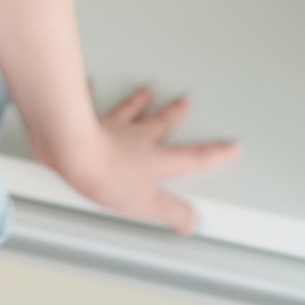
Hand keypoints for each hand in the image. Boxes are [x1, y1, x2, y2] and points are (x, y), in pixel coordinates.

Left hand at [57, 87, 240, 233]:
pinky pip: (90, 102)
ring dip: (141, 100)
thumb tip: (193, 221)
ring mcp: (111, 126)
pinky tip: (92, 82)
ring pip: (131, 110)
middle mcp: (135, 137)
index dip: (215, 153)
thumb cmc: (105, 175)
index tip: (232, 145)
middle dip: (176, 113)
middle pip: (162, 123)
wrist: (72, 151)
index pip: (192, 157)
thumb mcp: (146, 203)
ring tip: (149, 89)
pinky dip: (92, 93)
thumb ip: (172, 212)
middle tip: (186, 101)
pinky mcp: (86, 121)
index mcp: (154, 159)